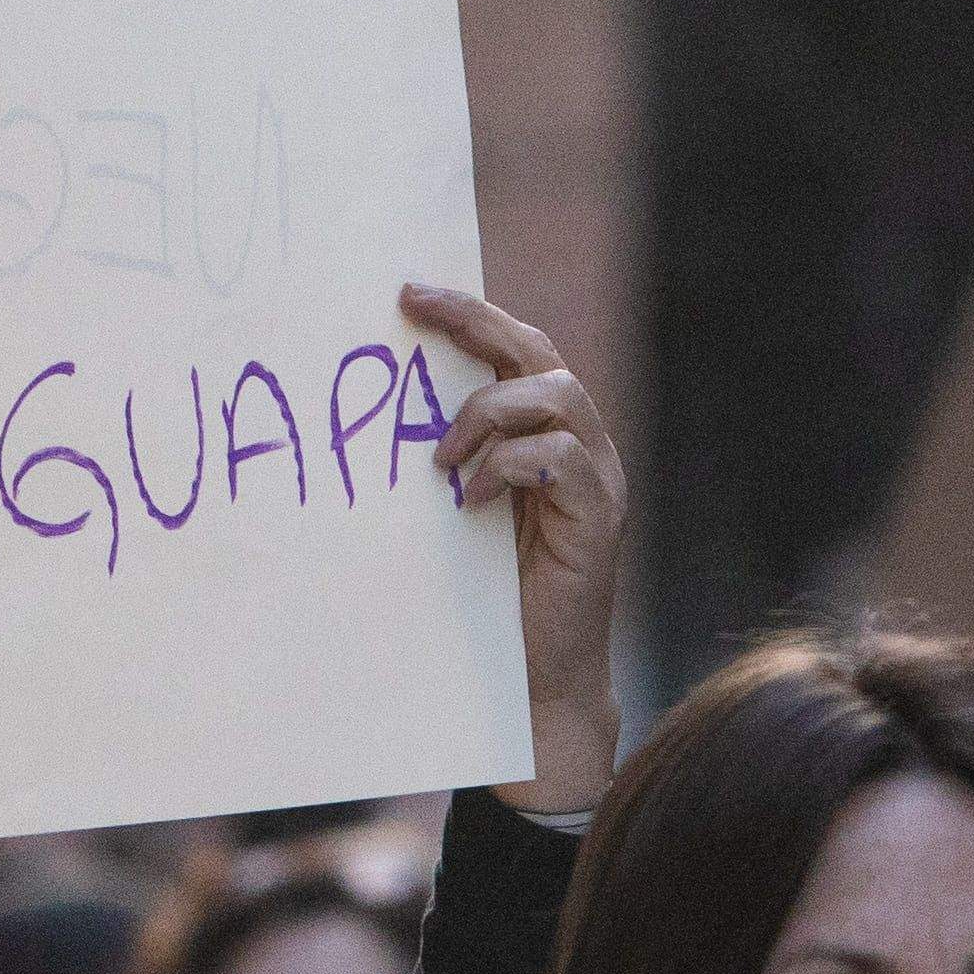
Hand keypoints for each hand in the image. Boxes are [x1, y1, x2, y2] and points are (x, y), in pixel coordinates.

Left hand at [403, 284, 623, 812]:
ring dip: (488, 412)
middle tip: (414, 315)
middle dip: (477, 323)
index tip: (406, 293)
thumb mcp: (448, 511)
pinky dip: (509, 466)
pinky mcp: (600, 518)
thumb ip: (438, 459)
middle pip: (538, 352)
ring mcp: (596, 478)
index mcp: (541, 431)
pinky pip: (562, 458)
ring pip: (557, 394)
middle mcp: (579, 443)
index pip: (514, 348)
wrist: (530, 680)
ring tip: (441, 459)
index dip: (468, 313)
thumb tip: (372, 412)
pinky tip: (469, 501)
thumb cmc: (480, 597)